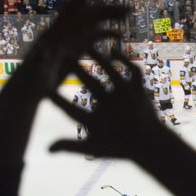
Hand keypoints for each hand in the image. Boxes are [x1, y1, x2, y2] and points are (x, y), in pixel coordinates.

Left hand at [23, 0, 127, 97]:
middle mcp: (64, 31)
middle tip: (128, 8)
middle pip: (89, 14)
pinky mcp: (75, 48)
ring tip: (127, 15)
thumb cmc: (32, 80)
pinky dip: (106, 33)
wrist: (29, 88)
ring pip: (93, 22)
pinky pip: (93, 36)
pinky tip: (119, 35)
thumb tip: (42, 51)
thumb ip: (40, 59)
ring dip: (110, 17)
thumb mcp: (36, 70)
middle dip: (108, 9)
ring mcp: (71, 38)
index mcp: (56, 31)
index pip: (72, 8)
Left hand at [48, 48, 165, 158]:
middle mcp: (108, 103)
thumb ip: (71, 146)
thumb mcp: (94, 147)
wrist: (152, 146)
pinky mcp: (138, 91)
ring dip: (99, 59)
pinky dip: (125, 61)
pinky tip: (114, 50)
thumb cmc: (122, 149)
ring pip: (109, 72)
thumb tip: (47, 150)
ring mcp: (124, 96)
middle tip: (62, 56)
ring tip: (87, 46)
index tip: (44, 90)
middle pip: (90, 83)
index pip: (73, 108)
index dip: (59, 100)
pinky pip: (133, 72)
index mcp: (95, 117)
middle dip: (77, 70)